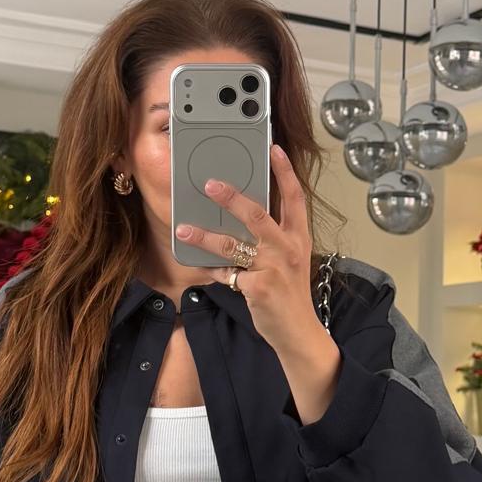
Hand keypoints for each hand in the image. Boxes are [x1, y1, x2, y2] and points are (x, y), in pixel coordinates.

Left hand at [173, 143, 318, 355]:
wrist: (298, 332)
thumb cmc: (290, 295)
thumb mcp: (290, 262)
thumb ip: (271, 240)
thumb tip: (241, 219)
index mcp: (298, 238)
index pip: (295, 198)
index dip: (285, 172)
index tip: (274, 149)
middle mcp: (288, 248)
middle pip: (257, 214)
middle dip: (231, 197)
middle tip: (209, 183)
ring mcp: (274, 267)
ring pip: (233, 244)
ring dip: (204, 236)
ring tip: (183, 229)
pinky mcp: (259, 287)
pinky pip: (227, 273)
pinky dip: (213, 270)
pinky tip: (204, 267)